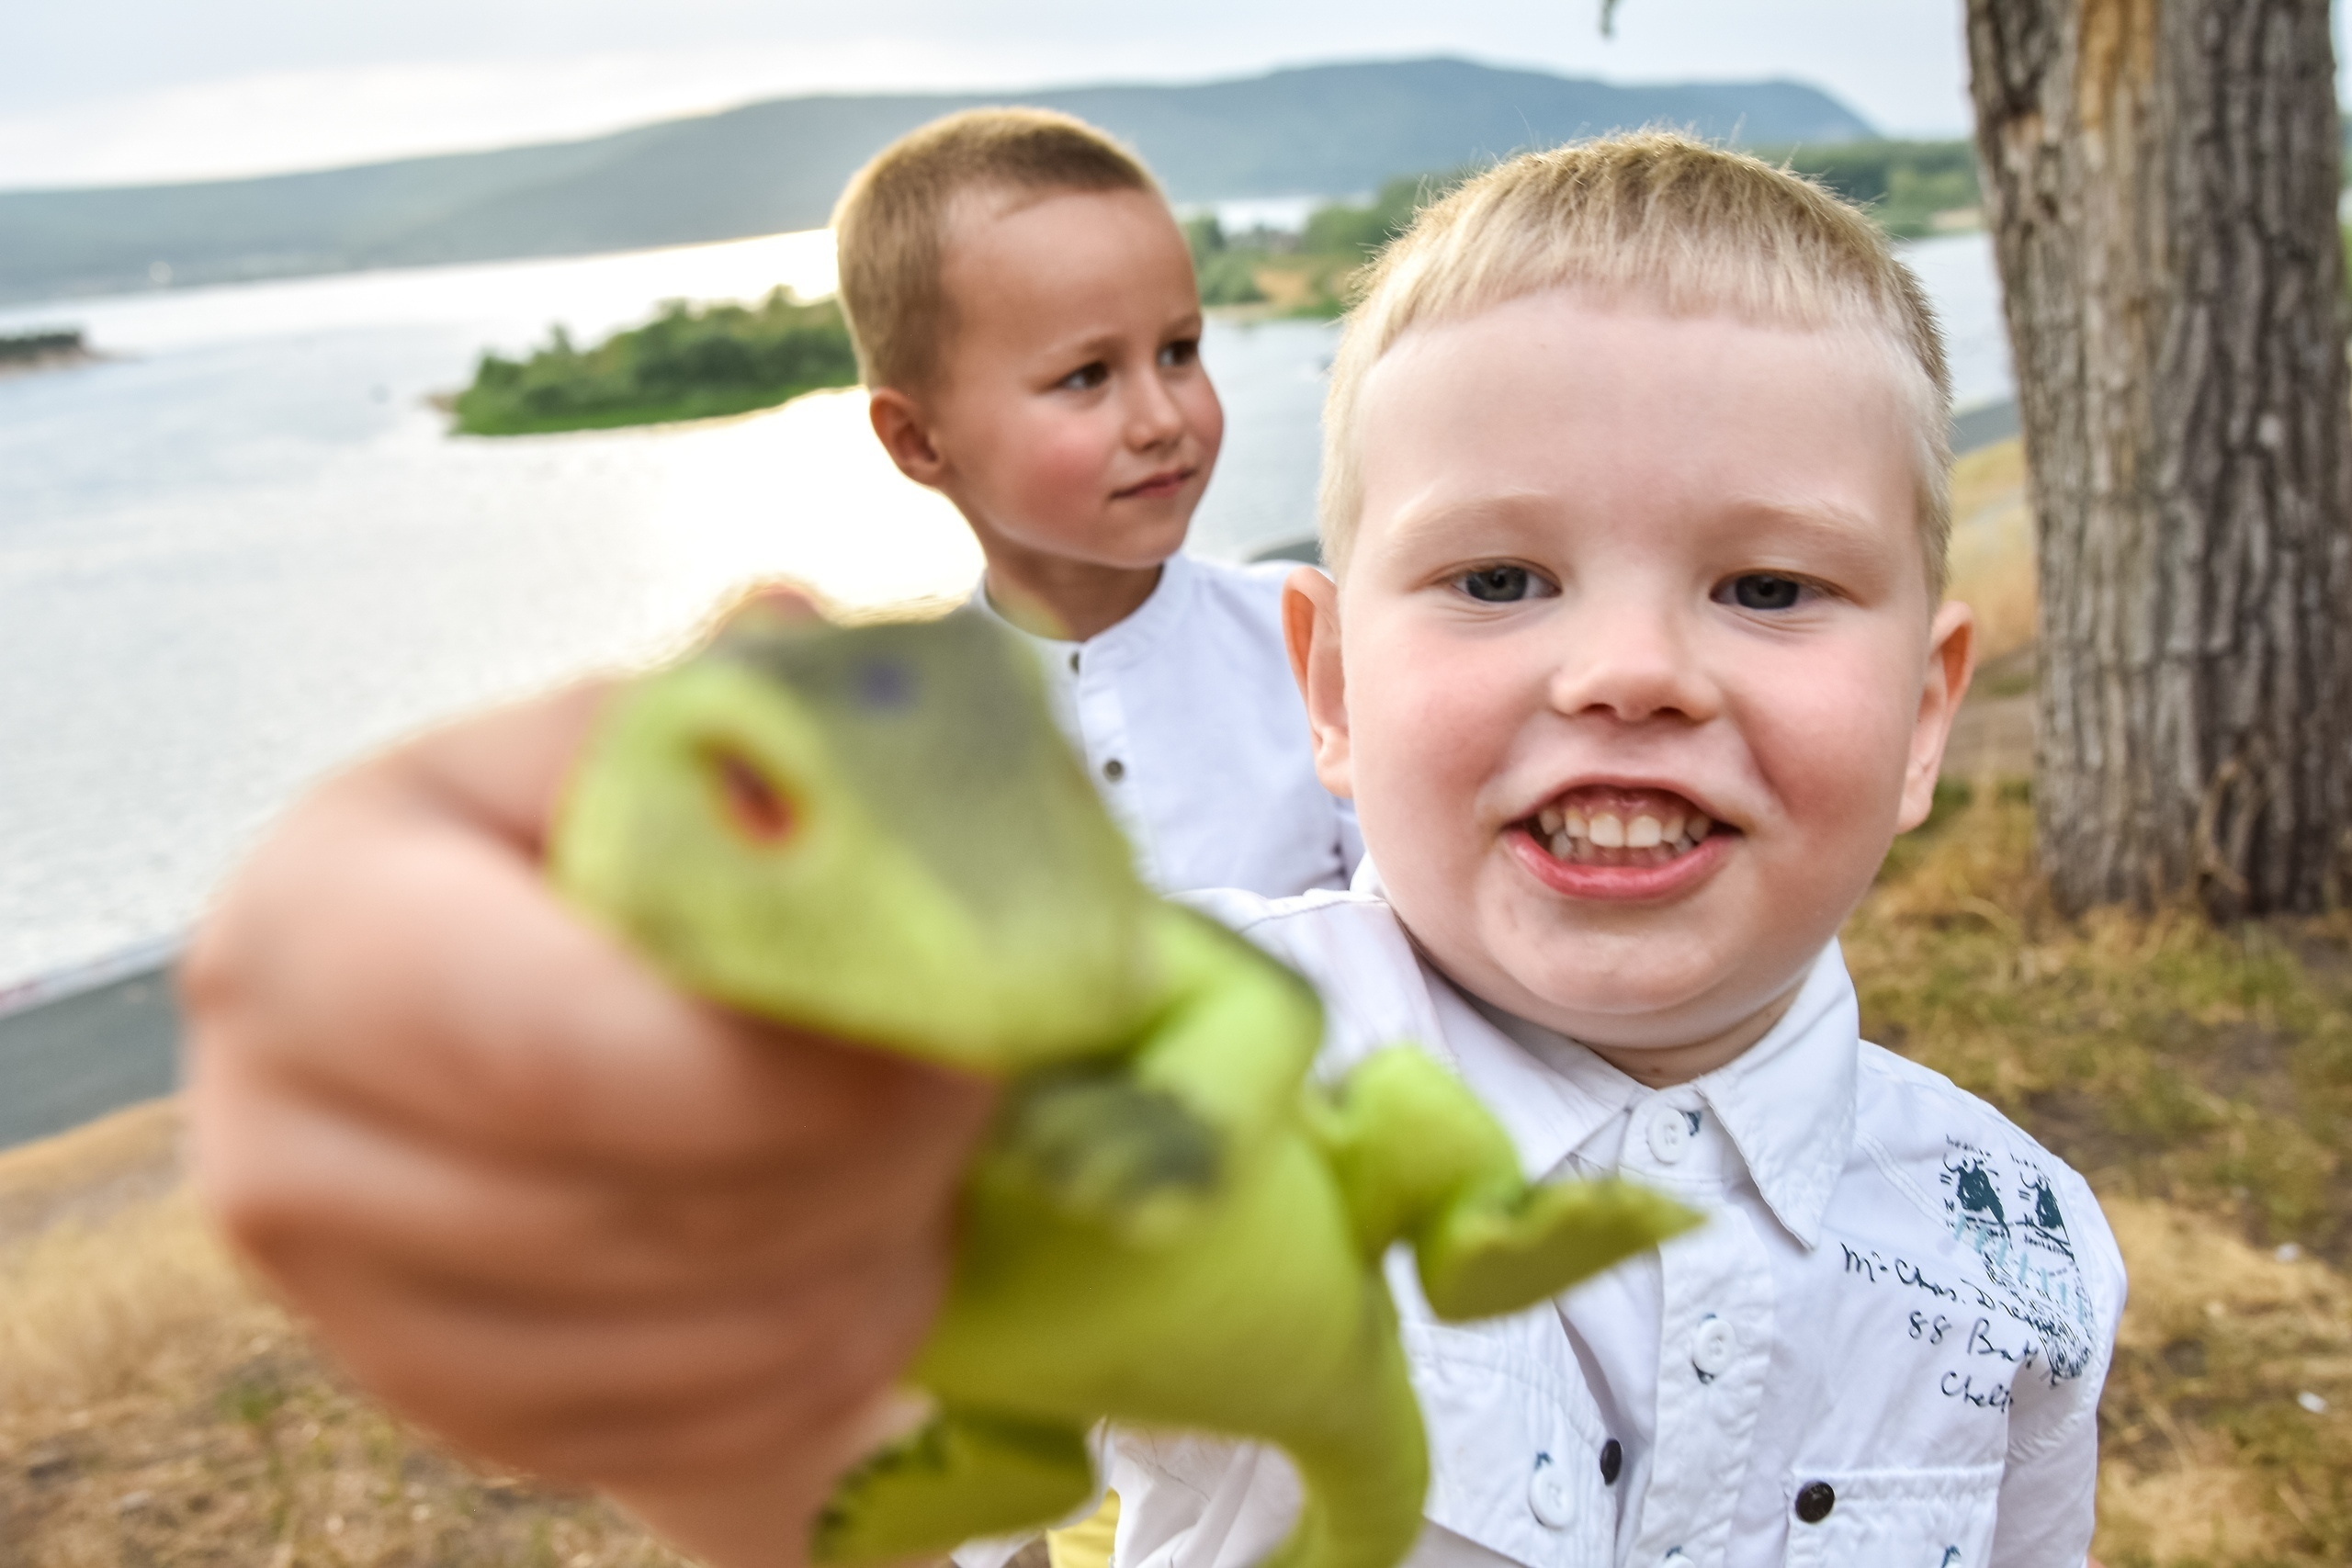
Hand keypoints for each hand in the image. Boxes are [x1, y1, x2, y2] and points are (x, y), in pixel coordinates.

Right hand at [183, 677, 994, 1567]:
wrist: (578, 1034)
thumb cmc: (630, 859)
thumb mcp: (664, 745)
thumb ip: (731, 707)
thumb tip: (795, 628)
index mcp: (317, 923)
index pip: (553, 1043)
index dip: (788, 1062)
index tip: (962, 1028)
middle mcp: (280, 1135)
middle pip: (638, 1209)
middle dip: (865, 1152)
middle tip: (983, 1081)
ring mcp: (358, 1310)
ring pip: (691, 1337)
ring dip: (868, 1248)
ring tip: (930, 1149)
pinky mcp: (461, 1419)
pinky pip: (698, 1430)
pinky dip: (829, 1350)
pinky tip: (867, 1244)